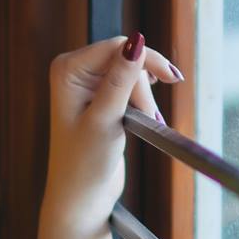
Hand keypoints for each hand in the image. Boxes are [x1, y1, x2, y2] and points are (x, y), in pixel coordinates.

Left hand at [42, 32, 185, 236]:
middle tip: (150, 115)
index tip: (171, 80)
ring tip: (147, 121)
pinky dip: (142, 100)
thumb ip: (120, 79)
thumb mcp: (106, 119)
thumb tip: (136, 41)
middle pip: (126, 57)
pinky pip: (130, 85)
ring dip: (144, 96)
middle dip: (143, 86)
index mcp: (67, 69)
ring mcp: (87, 83)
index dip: (146, 60)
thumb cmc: (84, 164)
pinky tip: (146, 116)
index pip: (117, 46)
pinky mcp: (101, 97)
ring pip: (132, 71)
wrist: (81, 197)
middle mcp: (74, 71)